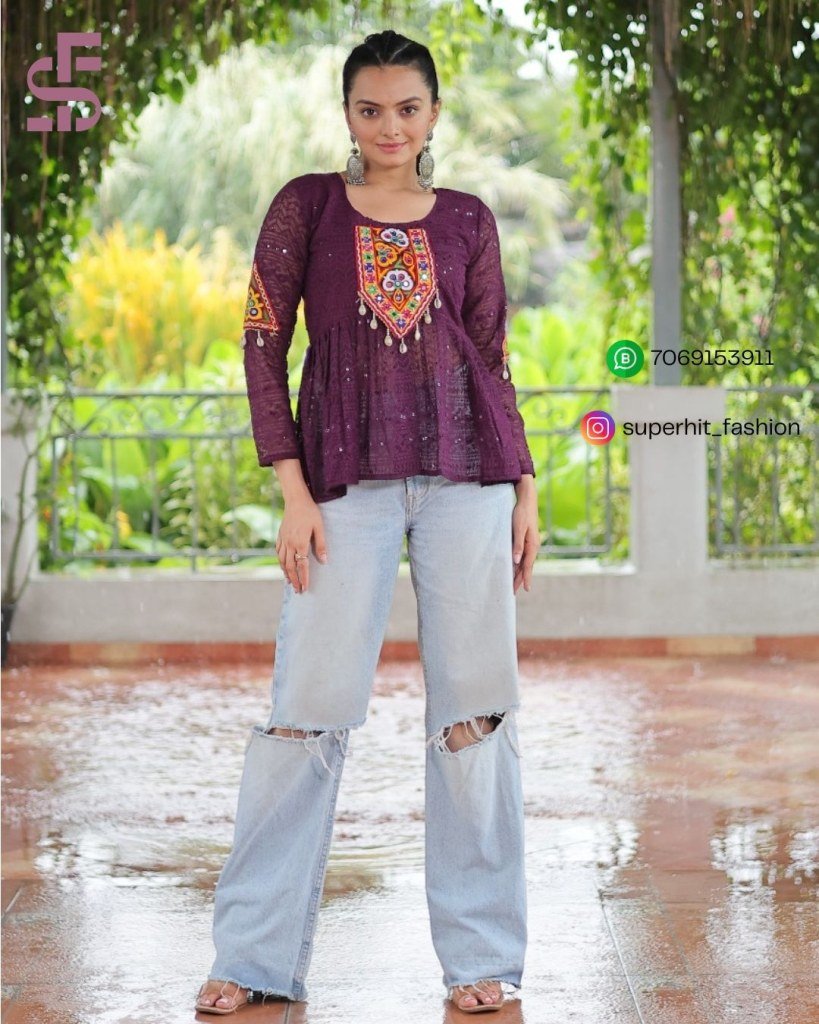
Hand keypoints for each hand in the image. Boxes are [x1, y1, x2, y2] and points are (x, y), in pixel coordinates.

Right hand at [274, 495, 327, 592]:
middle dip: (294, 580)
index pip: (302, 565)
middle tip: (298, 590)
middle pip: (290, 567)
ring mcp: (283, 540)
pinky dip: (280, 562)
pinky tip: (283, 566)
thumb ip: (321, 545)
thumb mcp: (320, 528)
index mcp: (300, 543)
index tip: (305, 588)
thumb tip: (324, 561)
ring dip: (285, 573)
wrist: (296, 500)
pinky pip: (278, 552)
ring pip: (282, 561)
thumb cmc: (310, 512)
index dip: (303, 578)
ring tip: (289, 582)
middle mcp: (289, 544)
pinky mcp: (280, 535)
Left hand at [512, 477, 538, 594]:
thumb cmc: (522, 514)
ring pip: (525, 562)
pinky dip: (520, 564)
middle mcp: (533, 546)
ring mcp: (530, 543)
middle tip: (514, 591)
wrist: (527, 501)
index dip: (525, 578)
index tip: (525, 589)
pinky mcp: (527, 540)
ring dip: (519, 573)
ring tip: (514, 583)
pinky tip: (515, 567)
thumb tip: (516, 561)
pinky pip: (524, 556)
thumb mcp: (518, 529)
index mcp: (532, 545)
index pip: (528, 565)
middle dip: (520, 578)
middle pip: (526, 566)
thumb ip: (517, 545)